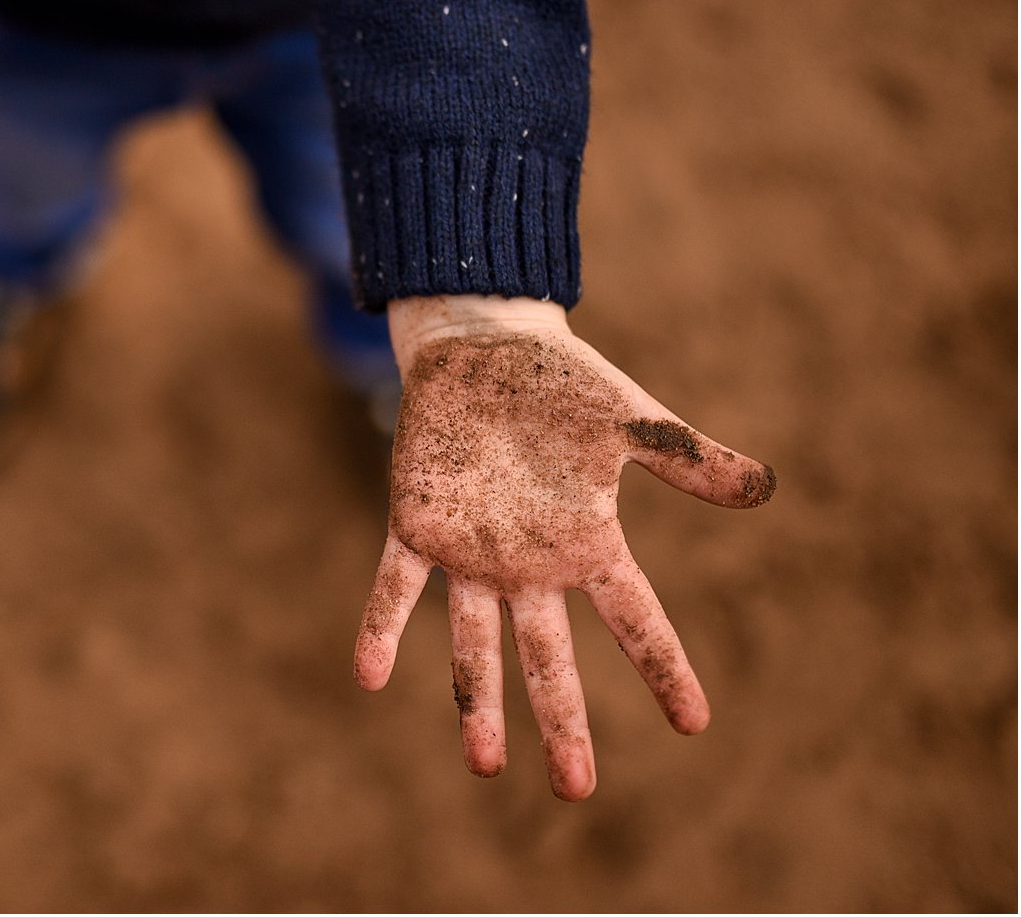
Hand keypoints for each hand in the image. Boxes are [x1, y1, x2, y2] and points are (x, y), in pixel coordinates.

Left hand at [355, 296, 774, 800]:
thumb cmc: (560, 382)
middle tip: (576, 790)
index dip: (663, 669)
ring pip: (473, 643)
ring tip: (484, 766)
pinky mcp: (416, 526)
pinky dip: (381, 628)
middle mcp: (528, 564)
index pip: (634, 620)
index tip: (694, 724)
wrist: (481, 344)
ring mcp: (469, 551)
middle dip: (562, 722)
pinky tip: (369, 675)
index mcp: (585, 542)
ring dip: (477, 702)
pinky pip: (396, 588)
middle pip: (549, 657)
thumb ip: (688, 458)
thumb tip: (764, 486)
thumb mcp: (631, 422)